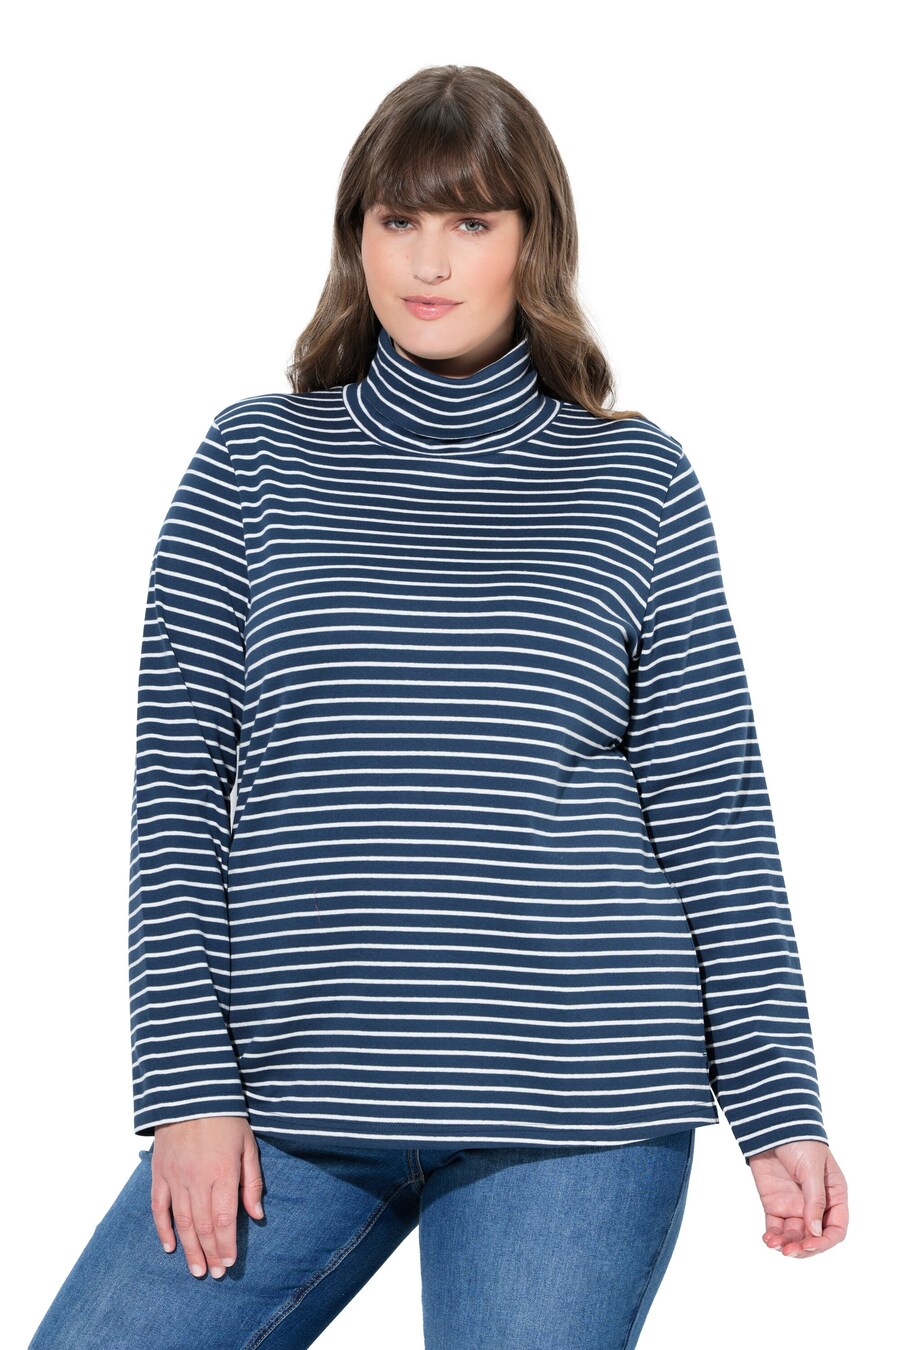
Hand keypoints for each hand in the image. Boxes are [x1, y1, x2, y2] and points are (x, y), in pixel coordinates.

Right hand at [150, 1116, 264, 1278]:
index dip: (227, 1245)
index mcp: (222, 1172)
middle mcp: (197, 1179)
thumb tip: (256, 1215)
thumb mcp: (248, 1145)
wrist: (192, 1093)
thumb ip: (252, 1182)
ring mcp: (175, 1177)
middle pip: (203, 1226)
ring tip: (197, 1269)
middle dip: (210, 1253)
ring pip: (181, 1222)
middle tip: (214, 1274)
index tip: (230, 1263)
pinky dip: (163, 1229)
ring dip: (189, 1249)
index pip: (224, 1219)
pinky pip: (159, 1207)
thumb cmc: (226, 1118)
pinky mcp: (159, 1173)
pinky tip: (169, 1246)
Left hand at [748, 1139, 847, 1257]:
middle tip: (790, 1251)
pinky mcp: (776, 1205)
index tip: (810, 1244)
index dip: (824, 1241)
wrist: (771, 1127)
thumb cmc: (800, 1142)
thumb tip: (816, 1230)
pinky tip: (768, 1240)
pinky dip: (773, 1237)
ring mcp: (795, 1206)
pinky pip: (776, 1228)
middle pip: (814, 1237)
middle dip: (803, 1248)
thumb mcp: (811, 1169)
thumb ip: (814, 1199)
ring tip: (775, 1244)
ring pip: (794, 1236)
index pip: (835, 1229)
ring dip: (786, 1245)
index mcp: (834, 1197)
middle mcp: (816, 1206)